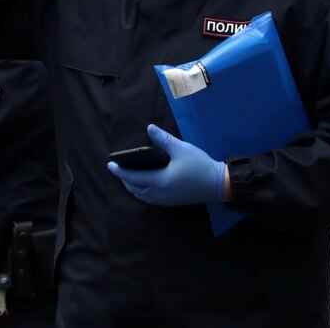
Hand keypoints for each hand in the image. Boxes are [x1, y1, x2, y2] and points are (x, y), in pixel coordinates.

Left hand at [107, 124, 225, 205]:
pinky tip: (144, 184)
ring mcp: (166, 200)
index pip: (133, 177)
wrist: (218, 184)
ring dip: (133, 187)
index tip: (110, 165)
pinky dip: (143, 192)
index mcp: (160, 181)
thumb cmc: (199, 165)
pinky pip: (151, 199)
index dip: (120, 171)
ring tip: (129, 177)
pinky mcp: (172, 202)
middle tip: (118, 169)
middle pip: (135, 188)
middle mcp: (160, 193)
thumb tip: (149, 128)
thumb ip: (163, 139)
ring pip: (142, 196)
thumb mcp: (181, 149)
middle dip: (124, 180)